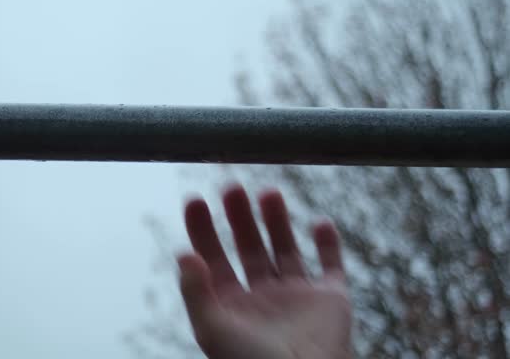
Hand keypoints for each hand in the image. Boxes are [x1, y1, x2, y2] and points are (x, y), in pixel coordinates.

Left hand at [178, 185, 351, 358]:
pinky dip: (328, 243)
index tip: (194, 200)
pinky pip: (331, 265)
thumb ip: (195, 291)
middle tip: (231, 186)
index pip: (212, 259)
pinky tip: (319, 221)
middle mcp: (262, 297)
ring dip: (276, 220)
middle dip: (238, 217)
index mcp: (231, 305)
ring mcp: (296, 297)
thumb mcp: (212, 329)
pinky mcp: (330, 301)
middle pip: (247, 247)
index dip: (202, 230)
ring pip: (284, 248)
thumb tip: (183, 253)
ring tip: (268, 192)